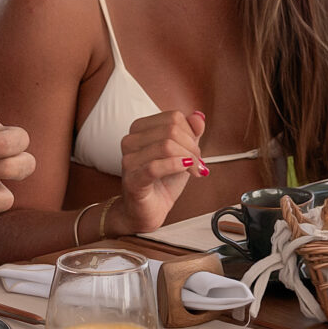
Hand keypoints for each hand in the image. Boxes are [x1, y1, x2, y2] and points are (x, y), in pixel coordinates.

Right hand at [116, 108, 206, 234]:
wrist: (148, 211)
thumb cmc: (162, 181)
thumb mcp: (182, 152)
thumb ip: (191, 133)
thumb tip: (198, 117)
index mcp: (140, 129)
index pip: (173, 118)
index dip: (191, 133)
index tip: (196, 150)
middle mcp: (130, 141)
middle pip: (171, 130)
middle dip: (192, 147)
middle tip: (198, 163)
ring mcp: (129, 160)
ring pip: (166, 146)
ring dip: (189, 159)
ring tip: (194, 170)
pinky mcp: (132, 180)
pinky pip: (155, 167)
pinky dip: (176, 166)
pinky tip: (186, 169)